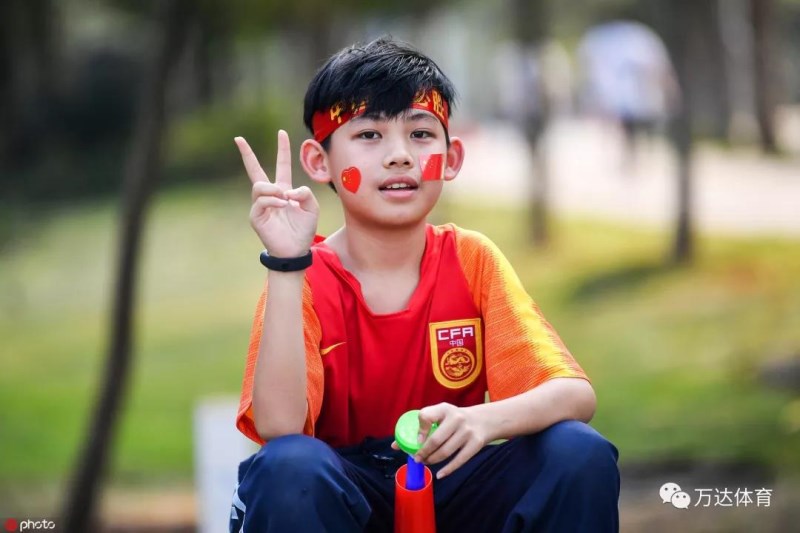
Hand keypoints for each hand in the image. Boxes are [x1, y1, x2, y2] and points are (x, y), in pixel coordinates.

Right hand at [235, 131, 318, 256]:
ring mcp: (261, 205)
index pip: (282, 165)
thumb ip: (305, 193)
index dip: (283, 149)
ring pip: (259, 186)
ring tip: (284, 199)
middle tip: (239, 139)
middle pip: (255, 170)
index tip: (281, 133)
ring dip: (273, 190)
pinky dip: (273, 201)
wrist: (296, 250)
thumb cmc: (304, 230)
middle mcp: (270, 195)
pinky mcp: (256, 216)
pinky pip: (261, 201)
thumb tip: (287, 190)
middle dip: (247, 154)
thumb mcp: (312, 208)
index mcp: (284, 190)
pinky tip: (282, 205)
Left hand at [393, 403, 488, 478]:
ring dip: (433, 460)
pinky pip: (459, 460)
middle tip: (417, 458)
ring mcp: (467, 432)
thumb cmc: (454, 419)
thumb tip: (395, 445)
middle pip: (435, 440)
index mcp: (445, 409)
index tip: (416, 442)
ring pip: (445, 452)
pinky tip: (439, 474)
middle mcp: (457, 419)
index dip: (419, 431)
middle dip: (423, 452)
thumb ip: (422, 426)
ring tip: (426, 462)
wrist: (484, 420)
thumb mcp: (441, 415)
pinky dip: (448, 469)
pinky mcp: (476, 444)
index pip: (426, 416)